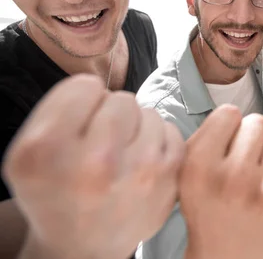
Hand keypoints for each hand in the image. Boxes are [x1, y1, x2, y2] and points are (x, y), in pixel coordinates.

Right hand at [1, 75, 183, 258]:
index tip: (78, 129)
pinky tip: (140, 165)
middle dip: (111, 115)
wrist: (82, 246)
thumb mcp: (29, 150)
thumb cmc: (56, 190)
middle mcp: (95, 163)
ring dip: (136, 129)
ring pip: (148, 112)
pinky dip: (158, 142)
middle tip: (101, 145)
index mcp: (48, 150)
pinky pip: (170, 129)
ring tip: (120, 158)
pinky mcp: (169, 178)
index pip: (85, 86)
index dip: (82, 104)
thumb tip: (101, 83)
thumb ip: (60, 106)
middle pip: (121, 98)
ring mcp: (139, 171)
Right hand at [179, 105, 262, 258]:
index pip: (229, 113)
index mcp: (200, 168)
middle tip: (243, 158)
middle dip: (250, 135)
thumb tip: (236, 111)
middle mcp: (233, 180)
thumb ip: (206, 134)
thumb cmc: (207, 203)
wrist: (227, 253)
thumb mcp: (187, 170)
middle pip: (257, 121)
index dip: (226, 127)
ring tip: (258, 168)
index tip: (223, 145)